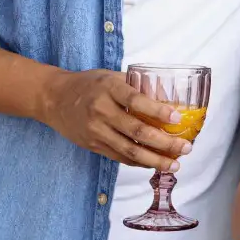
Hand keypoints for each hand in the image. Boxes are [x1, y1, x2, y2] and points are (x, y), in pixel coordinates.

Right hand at [38, 69, 191, 170]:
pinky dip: (139, 162)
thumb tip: (169, 98)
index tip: (178, 118)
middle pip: (137, 131)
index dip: (158, 111)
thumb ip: (139, 86)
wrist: (53, 98)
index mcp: (109, 88)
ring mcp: (96, 131)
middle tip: (185, 148)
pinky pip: (120, 157)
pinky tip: (155, 163)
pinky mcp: (93, 145)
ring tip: (175, 164)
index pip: (136, 101)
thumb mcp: (113, 76)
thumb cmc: (89, 84)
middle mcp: (102, 111)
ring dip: (155, 160)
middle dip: (165, 143)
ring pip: (130, 150)